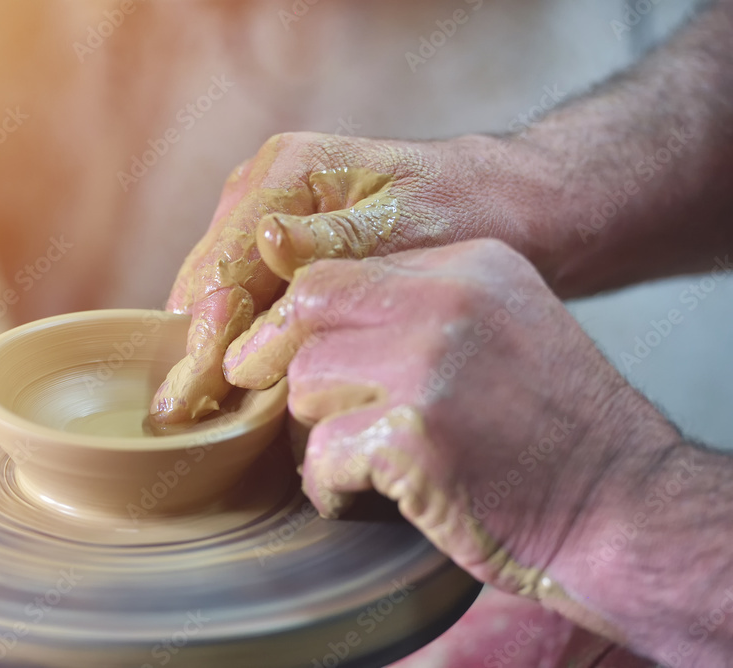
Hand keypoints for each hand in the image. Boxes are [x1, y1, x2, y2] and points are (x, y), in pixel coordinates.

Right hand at [150, 131, 541, 424]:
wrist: (499, 202)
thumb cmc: (464, 215)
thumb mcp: (410, 228)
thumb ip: (335, 242)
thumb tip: (268, 244)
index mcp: (287, 172)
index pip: (224, 267)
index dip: (202, 336)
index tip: (187, 396)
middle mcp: (263, 186)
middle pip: (206, 278)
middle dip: (193, 344)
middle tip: (178, 414)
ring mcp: (265, 211)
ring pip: (214, 287)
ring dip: (208, 342)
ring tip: (196, 406)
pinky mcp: (277, 240)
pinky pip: (240, 290)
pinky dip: (234, 332)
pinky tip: (232, 376)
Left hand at [223, 239, 679, 641]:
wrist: (622, 504)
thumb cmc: (555, 427)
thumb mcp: (501, 327)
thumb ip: (419, 308)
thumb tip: (309, 319)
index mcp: (467, 267)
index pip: (338, 270)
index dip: (301, 320)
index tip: (286, 354)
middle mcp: (447, 303)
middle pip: (308, 314)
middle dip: (295, 367)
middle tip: (307, 409)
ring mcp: (429, 367)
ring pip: (306, 382)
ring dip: (317, 429)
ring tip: (357, 458)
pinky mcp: (412, 438)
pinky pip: (319, 454)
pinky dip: (328, 484)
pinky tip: (358, 495)